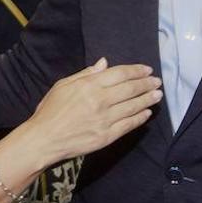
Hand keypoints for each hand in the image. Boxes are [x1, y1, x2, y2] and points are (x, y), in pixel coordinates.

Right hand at [27, 58, 161, 163]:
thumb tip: (104, 63)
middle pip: (130, 89)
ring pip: (133, 107)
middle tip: (158, 82)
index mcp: (89, 86)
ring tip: (157, 95)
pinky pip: (128, 125)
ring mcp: (105, 120)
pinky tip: (147, 113)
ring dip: (147, 99)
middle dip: (147, 84)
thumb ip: (85, 74)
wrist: (43, 139)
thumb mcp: (63, 85)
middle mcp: (100, 101)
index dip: (136, 71)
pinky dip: (139, 118)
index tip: (147, 70)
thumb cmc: (50, 110)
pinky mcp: (106, 136)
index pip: (120, 74)